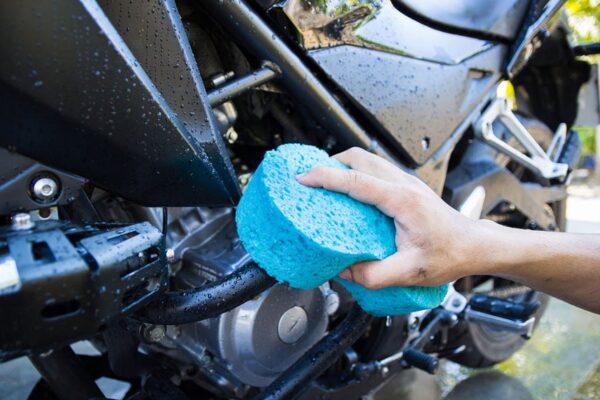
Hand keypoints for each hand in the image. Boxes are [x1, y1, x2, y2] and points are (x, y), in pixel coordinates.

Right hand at [296, 147, 485, 288]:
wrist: (474, 245)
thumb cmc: (450, 254)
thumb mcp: (410, 272)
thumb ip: (374, 275)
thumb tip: (343, 271)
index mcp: (401, 200)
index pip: (355, 180)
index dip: (325, 177)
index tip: (303, 178)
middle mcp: (403, 184)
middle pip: (358, 158)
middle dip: (329, 163)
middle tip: (310, 179)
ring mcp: (405, 182)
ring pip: (367, 159)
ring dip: (342, 166)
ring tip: (324, 182)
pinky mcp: (406, 187)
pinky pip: (375, 169)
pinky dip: (355, 172)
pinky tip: (348, 191)